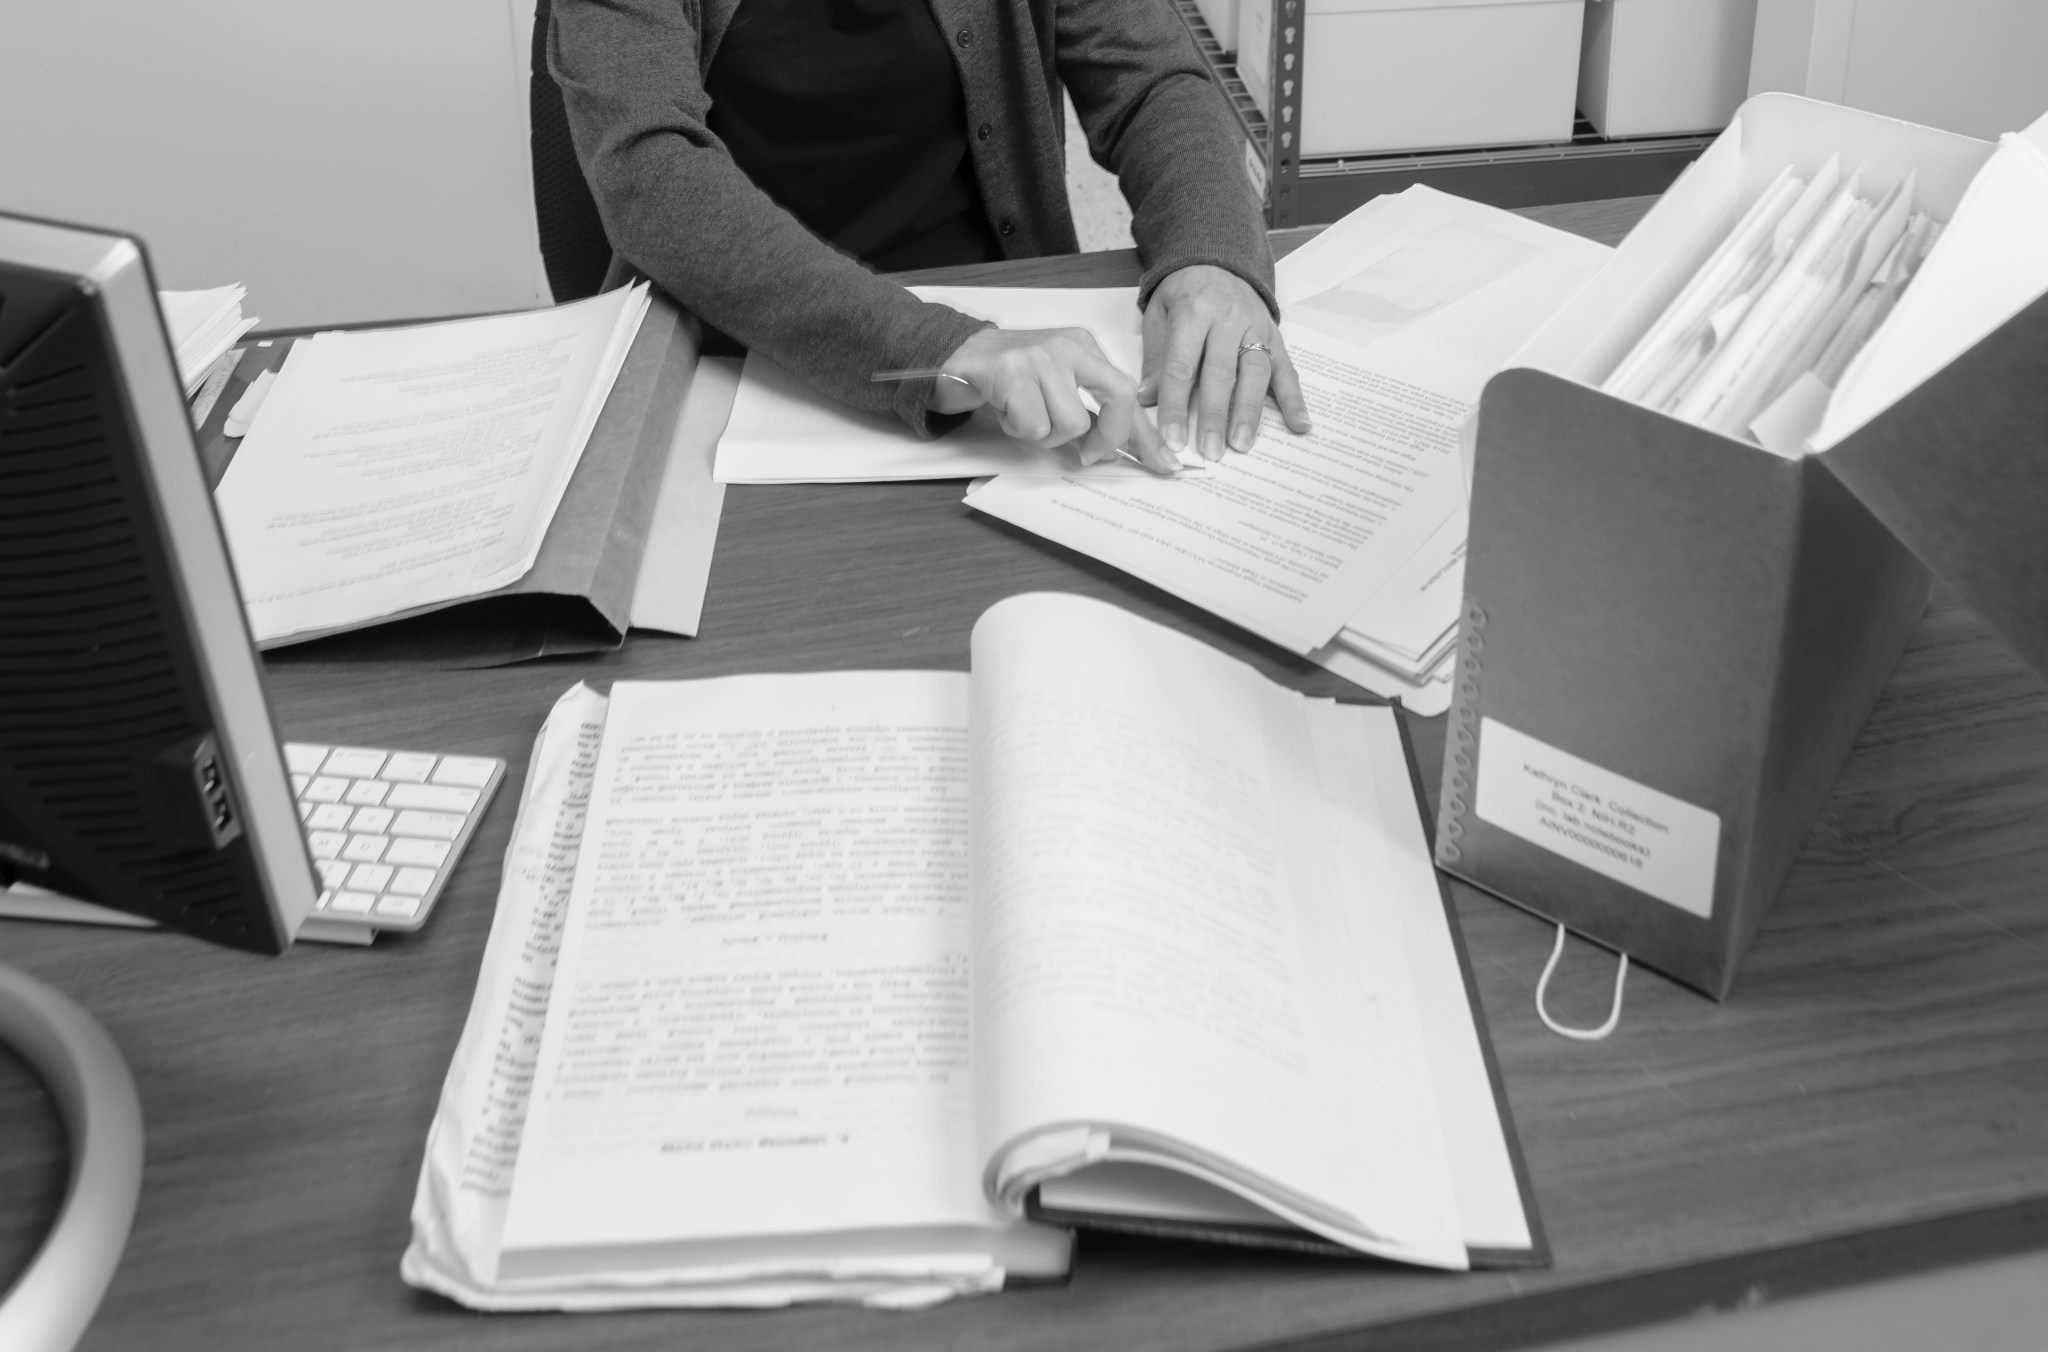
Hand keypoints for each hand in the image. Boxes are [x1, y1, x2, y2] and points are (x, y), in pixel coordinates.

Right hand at [931, 326, 1177, 473]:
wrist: (954, 358)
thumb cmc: (1010, 380)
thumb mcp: (1058, 389)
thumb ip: (1092, 414)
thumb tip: (1124, 451)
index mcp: (1085, 347)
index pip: (1129, 393)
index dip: (1147, 435)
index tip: (1164, 464)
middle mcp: (1068, 346)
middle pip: (1119, 398)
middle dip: (1108, 437)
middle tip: (1088, 454)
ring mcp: (1040, 356)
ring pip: (1071, 423)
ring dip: (1047, 436)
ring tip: (1026, 418)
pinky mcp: (1012, 372)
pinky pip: (1034, 426)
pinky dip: (1020, 431)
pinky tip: (1007, 413)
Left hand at [1140, 264, 1311, 460]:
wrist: (1217, 258)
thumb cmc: (1183, 293)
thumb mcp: (1158, 314)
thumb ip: (1155, 357)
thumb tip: (1147, 399)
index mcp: (1193, 312)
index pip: (1182, 366)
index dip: (1176, 406)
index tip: (1172, 438)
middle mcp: (1228, 319)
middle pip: (1221, 374)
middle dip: (1214, 416)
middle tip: (1210, 452)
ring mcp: (1256, 328)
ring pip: (1255, 373)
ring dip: (1250, 412)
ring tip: (1243, 445)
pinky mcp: (1275, 336)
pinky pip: (1286, 370)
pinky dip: (1295, 399)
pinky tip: (1301, 425)